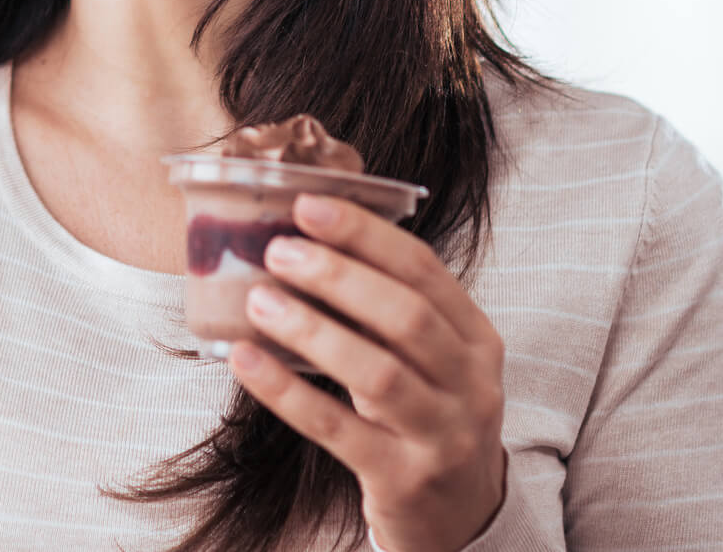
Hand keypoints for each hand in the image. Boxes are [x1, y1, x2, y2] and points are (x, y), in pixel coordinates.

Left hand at [228, 192, 507, 551]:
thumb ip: (388, 310)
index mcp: (477, 339)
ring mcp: (441, 436)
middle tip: (278, 249)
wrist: (462, 518)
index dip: (365, 234)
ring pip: (378, 372)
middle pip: (406, 315)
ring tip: (259, 298)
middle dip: (339, 275)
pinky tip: (245, 359)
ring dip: (313, 329)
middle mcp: (470, 385)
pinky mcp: (403, 479)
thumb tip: (306, 243)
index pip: (424, 270)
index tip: (307, 204)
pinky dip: (286, 391)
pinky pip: (337, 428)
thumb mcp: (432, 361)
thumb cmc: (428, 417)